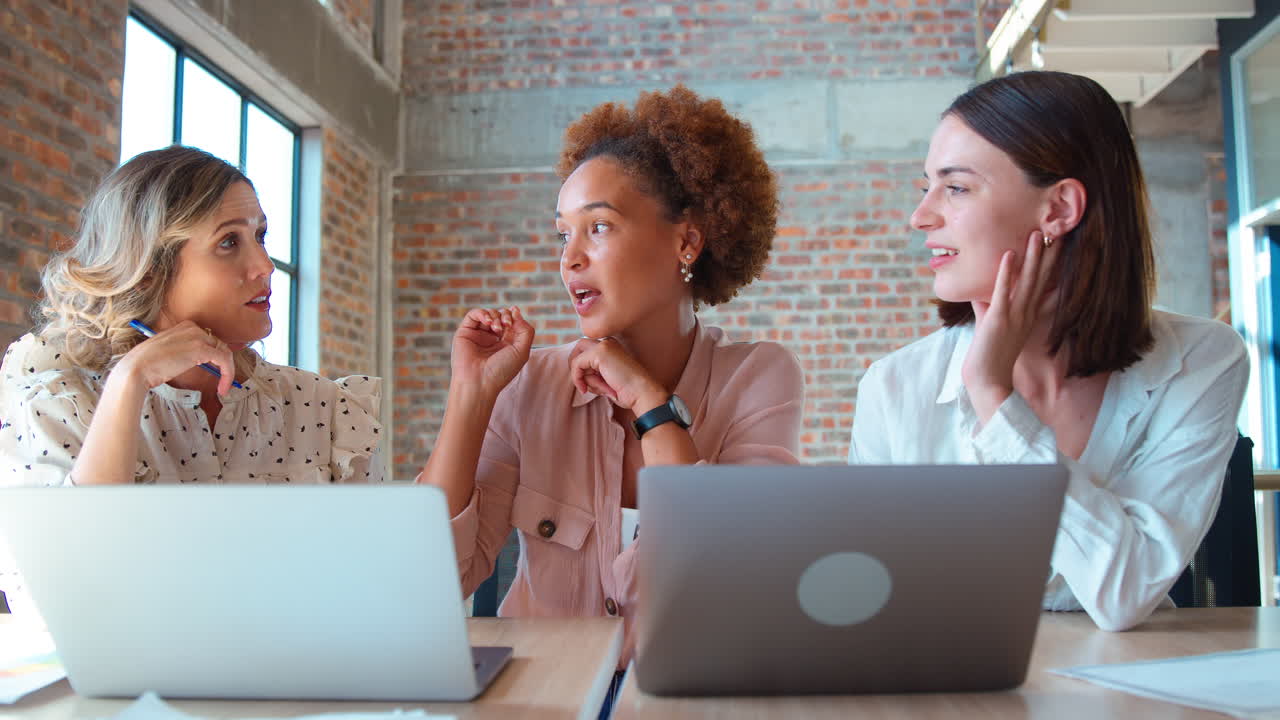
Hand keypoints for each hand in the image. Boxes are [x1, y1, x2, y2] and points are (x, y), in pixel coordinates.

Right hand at [115, 320, 236, 396]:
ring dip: (228, 372)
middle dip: (223, 364)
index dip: (215, 356)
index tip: (215, 371)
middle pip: (219, 345)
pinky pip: (224, 360)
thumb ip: (184, 351)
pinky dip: (228, 375)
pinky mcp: (201, 349)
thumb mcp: (169, 351)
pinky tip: (223, 388)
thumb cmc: (147, 364)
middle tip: (223, 382)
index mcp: (185, 326)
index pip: (209, 339)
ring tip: (224, 388)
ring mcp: (197, 337)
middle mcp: (193, 327)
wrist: (136, 369)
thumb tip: (198, 360)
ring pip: (225, 353)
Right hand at [450, 306, 534, 397]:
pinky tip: (488, 321)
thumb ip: (526, 330)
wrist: (479, 381)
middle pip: (501, 315)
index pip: (512, 322)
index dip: (515, 316)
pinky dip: (482, 313)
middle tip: (506, 324)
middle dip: (505, 315)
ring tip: (496, 328)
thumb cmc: (501, 370)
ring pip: (488, 313)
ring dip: (495, 316)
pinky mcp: (465, 333)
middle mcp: (492, 338)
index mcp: (506, 343)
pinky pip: (473, 314)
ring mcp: (478, 335)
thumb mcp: (522, 351)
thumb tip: (516, 311)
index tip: (514, 319)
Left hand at [568, 338, 665, 412]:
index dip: (582, 368)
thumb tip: (577, 374)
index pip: (586, 351)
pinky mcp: (599, 352)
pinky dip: (578, 378)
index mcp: (611, 347)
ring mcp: (603, 345)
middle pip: (579, 347)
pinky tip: (587, 389)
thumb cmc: (626, 391)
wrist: (641, 393)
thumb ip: (592, 372)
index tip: (586, 386)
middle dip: (576, 367)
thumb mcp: (605, 379)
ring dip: (582, 377)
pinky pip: (576, 364)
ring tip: (599, 388)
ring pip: (577, 357)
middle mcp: (607, 342)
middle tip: (583, 384)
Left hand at [962, 230, 1061, 420]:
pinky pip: (1003, 293)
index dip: (1053, 264)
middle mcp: (1026, 313)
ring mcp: (1015, 316)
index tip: (1059, 244)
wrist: (987, 379)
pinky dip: (1005, 274)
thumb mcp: (990, 320)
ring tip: (1037, 235)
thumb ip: (987, 301)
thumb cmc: (988, 351)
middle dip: (1049, 254)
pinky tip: (1009, 255)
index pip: (1045, 283)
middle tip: (1057, 231)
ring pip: (1027, 282)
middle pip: (1042, 278)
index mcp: (1028, 313)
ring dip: (1032, 258)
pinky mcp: (998, 320)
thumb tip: (978, 285)